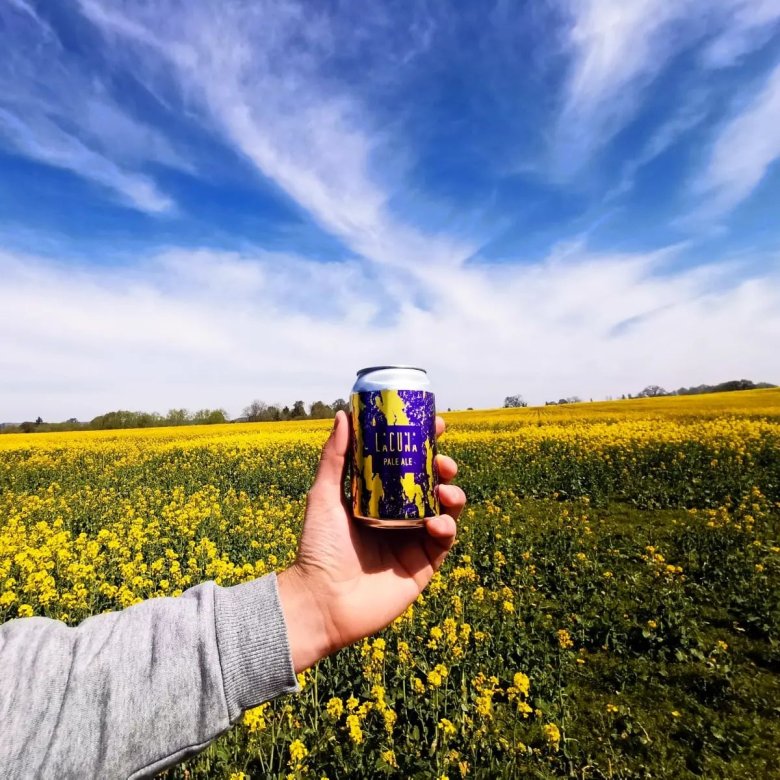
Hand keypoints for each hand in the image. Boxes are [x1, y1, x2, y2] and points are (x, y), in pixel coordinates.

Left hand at [277, 410, 465, 671]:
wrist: (324, 601)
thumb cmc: (318, 548)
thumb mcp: (324, 495)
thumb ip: (335, 457)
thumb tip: (344, 414)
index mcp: (378, 497)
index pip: (407, 465)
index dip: (424, 445)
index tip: (436, 425)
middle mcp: (399, 515)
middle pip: (432, 483)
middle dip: (444, 467)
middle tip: (443, 461)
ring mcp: (413, 540)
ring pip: (446, 509)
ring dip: (453, 494)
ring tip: (447, 491)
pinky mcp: (424, 565)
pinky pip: (445, 540)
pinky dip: (447, 526)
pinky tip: (437, 523)